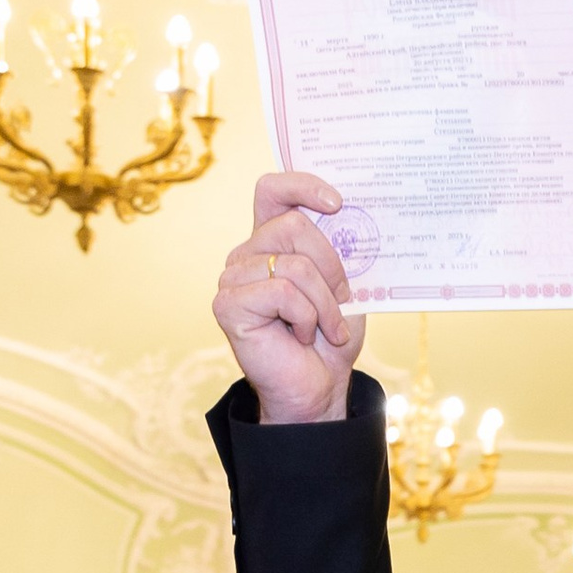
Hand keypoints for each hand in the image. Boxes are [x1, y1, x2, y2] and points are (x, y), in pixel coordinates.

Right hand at [213, 172, 362, 424]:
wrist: (319, 388)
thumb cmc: (329, 339)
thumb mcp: (344, 288)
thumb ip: (337, 250)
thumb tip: (341, 213)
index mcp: (272, 242)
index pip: (273, 191)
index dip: (302, 185)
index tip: (336, 204)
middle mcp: (247, 254)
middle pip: (295, 226)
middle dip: (332, 268)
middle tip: (339, 304)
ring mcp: (233, 278)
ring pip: (295, 265)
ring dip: (324, 303)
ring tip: (323, 329)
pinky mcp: (228, 304)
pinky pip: (283, 292)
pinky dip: (306, 318)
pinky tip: (302, 337)